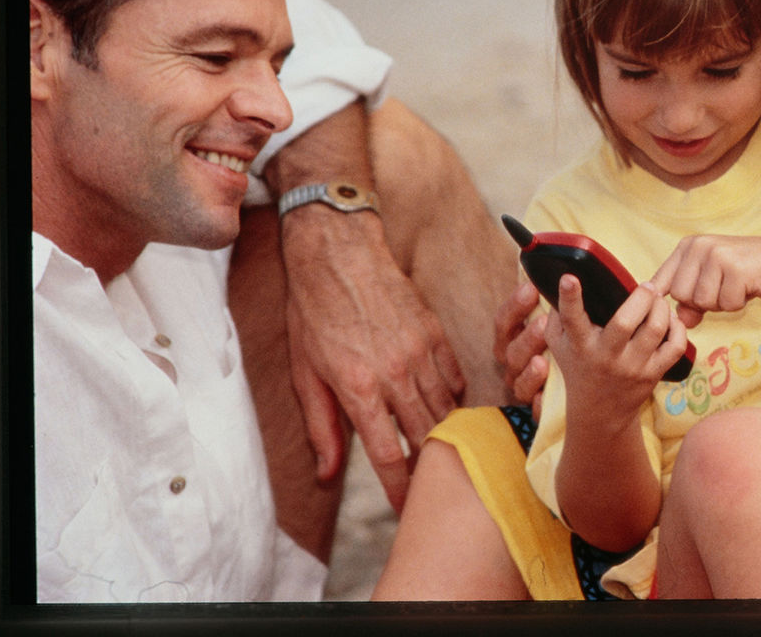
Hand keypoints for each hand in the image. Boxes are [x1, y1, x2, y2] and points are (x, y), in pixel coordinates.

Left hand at [281, 210, 464, 512]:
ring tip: (440, 451)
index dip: (398, 489)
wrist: (338, 254)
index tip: (403, 507)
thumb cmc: (314, 313)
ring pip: (446, 409)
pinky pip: (455, 378)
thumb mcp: (305, 373)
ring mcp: (421, 351)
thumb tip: (326, 474)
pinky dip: (452, 398)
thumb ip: (321, 427)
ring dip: (444, 434)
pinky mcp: (435, 333)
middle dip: (428, 467)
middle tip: (427, 485)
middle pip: (426, 436)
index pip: (389, 454)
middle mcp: (396, 373)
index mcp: (359, 388)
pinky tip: (443, 407)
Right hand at [494, 280, 549, 418]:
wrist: (581, 389)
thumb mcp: (553, 321)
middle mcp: (514, 362)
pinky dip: (539, 402)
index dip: (515, 306)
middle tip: (544, 323)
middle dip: (527, 337)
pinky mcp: (538, 408)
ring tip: (543, 361)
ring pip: (519, 380)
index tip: (532, 289)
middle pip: (511, 351)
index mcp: (513, 338)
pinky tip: (546, 395)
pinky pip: (534, 408)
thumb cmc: (562, 345)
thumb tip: (562, 273)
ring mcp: (524, 386)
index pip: (504, 321)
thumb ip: (551, 303)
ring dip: (530, 370)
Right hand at [547, 275, 688, 422]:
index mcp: (580, 345)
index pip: (572, 319)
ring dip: (661, 308)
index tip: (570, 278)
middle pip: (625, 323)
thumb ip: (557, 313)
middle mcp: (606, 356)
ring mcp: (632, 367)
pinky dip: (678, 329)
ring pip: (655, 330)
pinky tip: (670, 320)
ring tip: (658, 300)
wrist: (600, 413)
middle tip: (646, 285)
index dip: (570, 297)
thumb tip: (562, 277)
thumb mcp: (558, 344)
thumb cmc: (578, 367)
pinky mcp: (653, 374)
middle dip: (640, 298)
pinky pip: (674, 347)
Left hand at [649, 234, 760, 324]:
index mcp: (688, 245)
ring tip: (737, 286)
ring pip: (703, 302)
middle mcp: (699, 246)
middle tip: (724, 289)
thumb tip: (681, 320)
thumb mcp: (714, 283)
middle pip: (681, 296)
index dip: (660, 301)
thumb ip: (693, 301)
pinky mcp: (736, 269)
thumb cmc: (747, 272)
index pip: (660, 281)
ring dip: (722, 303)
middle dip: (702, 303)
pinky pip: (727, 304)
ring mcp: (717, 256)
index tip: (665, 311)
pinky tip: (749, 286)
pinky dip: (739, 303)